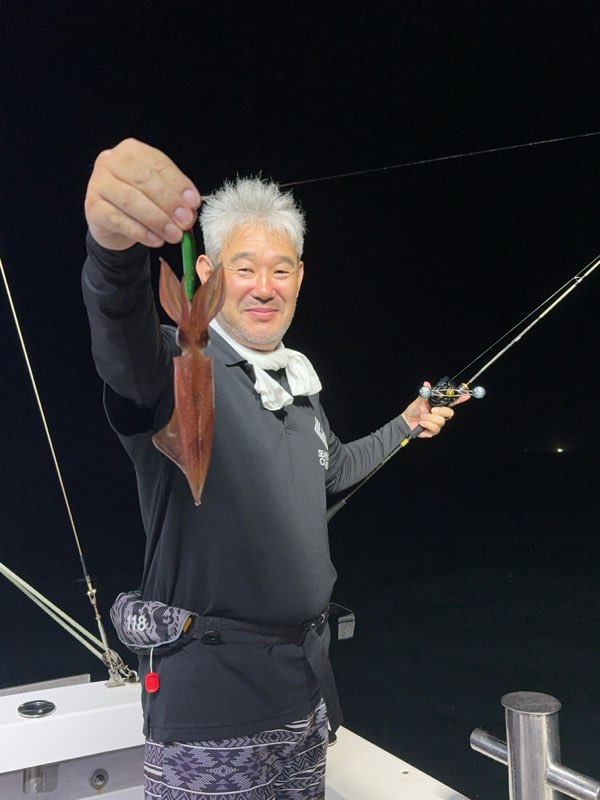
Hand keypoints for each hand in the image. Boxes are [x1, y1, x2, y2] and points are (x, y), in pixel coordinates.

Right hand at [84, 138, 200, 250]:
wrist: (111, 221)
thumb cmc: (139, 201)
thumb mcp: (158, 192)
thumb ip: (174, 195)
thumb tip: (190, 207)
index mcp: (132, 151)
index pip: (159, 164)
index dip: (178, 185)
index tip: (194, 204)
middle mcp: (112, 161)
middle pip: (144, 181)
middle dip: (168, 203)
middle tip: (185, 222)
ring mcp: (98, 183)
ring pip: (131, 201)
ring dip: (157, 220)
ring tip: (174, 235)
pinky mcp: (93, 207)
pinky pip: (119, 220)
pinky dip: (140, 232)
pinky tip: (156, 240)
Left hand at [401, 380, 468, 438]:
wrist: (406, 421)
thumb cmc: (413, 410)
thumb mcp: (418, 401)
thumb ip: (424, 393)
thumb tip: (426, 384)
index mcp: (439, 405)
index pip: (452, 402)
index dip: (460, 399)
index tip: (466, 395)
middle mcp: (440, 415)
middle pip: (450, 413)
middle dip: (441, 411)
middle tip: (432, 410)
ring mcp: (438, 424)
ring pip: (441, 421)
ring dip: (430, 418)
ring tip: (422, 416)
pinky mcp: (433, 431)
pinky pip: (435, 428)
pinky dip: (427, 424)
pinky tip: (421, 423)